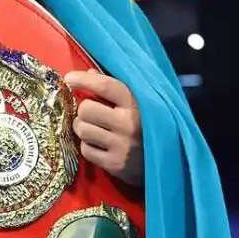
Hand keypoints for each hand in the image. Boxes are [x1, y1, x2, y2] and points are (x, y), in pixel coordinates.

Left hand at [63, 68, 143, 185]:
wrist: (169, 159)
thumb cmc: (147, 125)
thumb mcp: (137, 102)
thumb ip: (114, 87)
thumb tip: (89, 73)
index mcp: (136, 104)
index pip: (105, 86)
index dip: (83, 80)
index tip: (69, 78)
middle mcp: (129, 124)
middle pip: (86, 109)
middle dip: (83, 110)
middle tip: (89, 113)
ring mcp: (122, 146)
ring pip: (82, 129)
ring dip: (82, 127)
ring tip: (92, 128)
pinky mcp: (115, 164)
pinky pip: (86, 150)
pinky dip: (88, 146)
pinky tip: (98, 144)